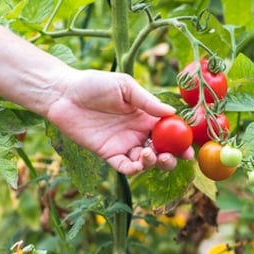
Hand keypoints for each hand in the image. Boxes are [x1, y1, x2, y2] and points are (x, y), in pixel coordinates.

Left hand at [45, 69, 193, 175]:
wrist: (65, 94)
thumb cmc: (95, 84)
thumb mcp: (125, 87)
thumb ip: (148, 102)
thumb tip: (172, 113)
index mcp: (146, 116)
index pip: (169, 132)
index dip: (181, 141)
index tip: (189, 148)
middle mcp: (138, 133)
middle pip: (161, 151)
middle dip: (171, 158)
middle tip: (172, 157)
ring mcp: (124, 145)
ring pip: (145, 162)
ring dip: (153, 162)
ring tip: (149, 154)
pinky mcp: (108, 154)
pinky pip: (125, 167)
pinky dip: (134, 169)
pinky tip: (138, 163)